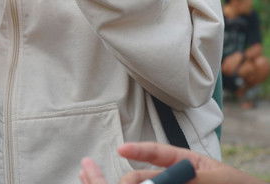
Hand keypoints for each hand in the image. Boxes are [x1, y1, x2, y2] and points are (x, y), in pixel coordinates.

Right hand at [80, 142, 260, 183]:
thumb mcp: (215, 179)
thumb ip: (190, 178)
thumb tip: (157, 179)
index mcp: (187, 163)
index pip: (159, 152)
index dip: (139, 149)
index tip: (121, 149)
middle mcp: (178, 178)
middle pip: (147, 177)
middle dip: (131, 178)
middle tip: (118, 181)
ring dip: (133, 183)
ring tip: (114, 182)